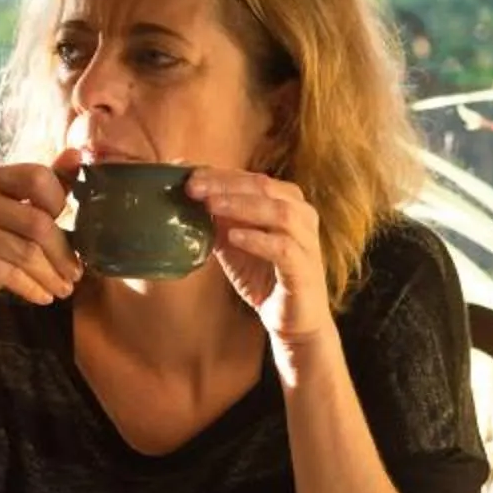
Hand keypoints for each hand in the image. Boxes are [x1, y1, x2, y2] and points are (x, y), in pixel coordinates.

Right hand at [0, 161, 80, 327]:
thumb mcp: (17, 213)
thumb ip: (47, 186)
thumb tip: (77, 153)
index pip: (38, 177)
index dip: (60, 203)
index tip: (71, 230)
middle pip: (36, 221)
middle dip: (63, 252)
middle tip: (76, 273)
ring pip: (26, 251)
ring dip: (51, 275)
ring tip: (64, 289)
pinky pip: (10, 273)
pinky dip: (33, 288)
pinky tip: (43, 296)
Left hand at [189, 168, 332, 348]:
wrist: (292, 319)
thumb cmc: (264, 276)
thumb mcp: (233, 243)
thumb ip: (217, 219)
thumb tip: (186, 192)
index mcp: (287, 201)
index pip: (250, 178)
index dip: (218, 174)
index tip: (185, 173)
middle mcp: (302, 214)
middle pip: (263, 187)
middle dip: (225, 185)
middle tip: (192, 187)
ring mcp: (306, 241)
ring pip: (278, 212)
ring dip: (241, 206)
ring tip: (211, 207)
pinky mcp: (304, 269)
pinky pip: (283, 248)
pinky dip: (257, 240)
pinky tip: (234, 237)